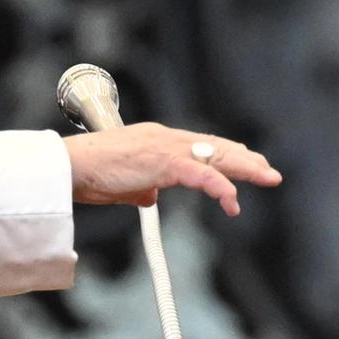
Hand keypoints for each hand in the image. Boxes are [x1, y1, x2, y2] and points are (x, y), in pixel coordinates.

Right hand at [62, 123, 280, 215]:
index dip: (225, 152)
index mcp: (155, 140)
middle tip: (268, 170)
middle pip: (213, 146)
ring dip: (244, 168)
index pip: (198, 143)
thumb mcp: (122, 184)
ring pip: (215, 156)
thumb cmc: (88, 173)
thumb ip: (140, 188)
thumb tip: (150, 198)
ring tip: (267, 177)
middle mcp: (164, 138)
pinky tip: (233, 200)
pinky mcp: (163, 164)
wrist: (70, 166)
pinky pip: (201, 175)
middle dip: (243, 158)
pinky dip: (220, 187)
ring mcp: (164, 148)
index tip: (245, 159)